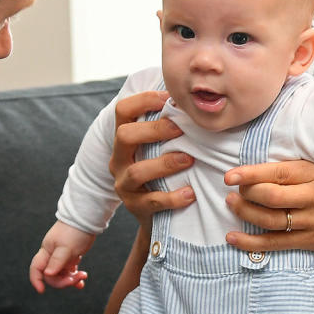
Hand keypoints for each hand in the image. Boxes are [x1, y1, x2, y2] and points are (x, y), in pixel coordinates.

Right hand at [29, 221, 94, 291]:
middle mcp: (52, 255)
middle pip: (51, 275)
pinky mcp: (70, 257)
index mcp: (47, 251)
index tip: (42, 290)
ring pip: (61, 275)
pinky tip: (82, 278)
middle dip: (63, 281)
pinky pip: (70, 271)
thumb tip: (48, 274)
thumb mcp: (66, 247)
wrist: (87, 219)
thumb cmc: (75, 231)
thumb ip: (57, 261)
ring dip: (71, 279)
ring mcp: (61, 257)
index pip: (36, 268)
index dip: (36, 280)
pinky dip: (75, 276)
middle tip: (76, 278)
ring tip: (83, 276)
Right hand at [110, 90, 194, 226]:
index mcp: (124, 139)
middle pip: (124, 135)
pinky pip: (151, 201)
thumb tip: (194, 97)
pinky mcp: (135, 207)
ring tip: (189, 160)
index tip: (169, 98)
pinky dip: (172, 197)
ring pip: (136, 171)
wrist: (155, 216)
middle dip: (154, 129)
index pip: (123, 110)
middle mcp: (118, 159)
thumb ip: (169, 125)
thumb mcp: (159, 147)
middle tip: (181, 129)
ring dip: (165, 164)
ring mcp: (124, 184)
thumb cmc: (163, 171)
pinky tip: (190, 193)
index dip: (143, 100)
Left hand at [223, 160, 313, 253]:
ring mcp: (312, 221)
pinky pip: (276, 244)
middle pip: (270, 197)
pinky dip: (251, 242)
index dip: (250, 174)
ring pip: (270, 220)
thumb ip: (298, 170)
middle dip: (245, 194)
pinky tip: (233, 238)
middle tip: (232, 191)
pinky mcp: (311, 241)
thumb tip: (262, 168)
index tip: (230, 176)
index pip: (277, 172)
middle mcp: (312, 198)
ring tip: (231, 206)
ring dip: (245, 213)